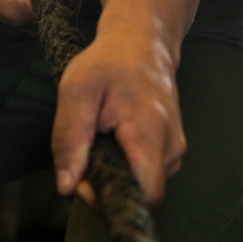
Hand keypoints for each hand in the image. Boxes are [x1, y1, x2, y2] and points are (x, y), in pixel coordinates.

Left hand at [52, 20, 185, 209]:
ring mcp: (176, 149)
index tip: (86, 181)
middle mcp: (172, 147)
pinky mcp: (173, 150)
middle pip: (139, 193)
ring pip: (141, 184)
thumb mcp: (76, 92)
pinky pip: (146, 174)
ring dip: (115, 172)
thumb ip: (69, 141)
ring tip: (102, 137)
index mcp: (150, 135)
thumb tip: (67, 188)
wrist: (142, 42)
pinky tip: (116, 139)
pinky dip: (126, 164)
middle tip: (86, 152)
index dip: (111, 199)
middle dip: (107, 184)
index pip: (145, 196)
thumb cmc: (107, 65)